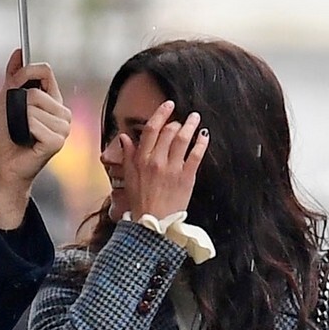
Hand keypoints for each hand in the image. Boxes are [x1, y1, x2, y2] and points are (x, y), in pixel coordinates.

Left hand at [0, 51, 71, 229]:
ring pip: (33, 107)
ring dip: (19, 119)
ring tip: (22, 132)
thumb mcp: (7, 101)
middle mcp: (63, 113)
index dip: (27, 72)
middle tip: (17, 121)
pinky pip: (33, 123)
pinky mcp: (57, 141)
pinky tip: (26, 140)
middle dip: (18, 104)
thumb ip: (14, 77)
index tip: (14, 83)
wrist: (6, 165)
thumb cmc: (8, 136)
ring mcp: (63, 128)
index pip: (46, 71)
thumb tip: (19, 52)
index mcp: (55, 101)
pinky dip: (23, 129)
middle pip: (36, 91)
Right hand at [115, 100, 210, 224]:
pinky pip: (195, 155)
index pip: (150, 129)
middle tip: (182, 118)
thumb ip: (127, 155)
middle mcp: (156, 161)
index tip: (168, 105)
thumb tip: (124, 137)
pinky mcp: (186, 177)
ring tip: (195, 118)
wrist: (151, 224)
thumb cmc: (139, 202)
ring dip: (190, 125)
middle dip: (177, 121)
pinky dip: (201, 143)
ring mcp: (172, 168)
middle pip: (169, 132)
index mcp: (141, 160)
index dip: (161, 114)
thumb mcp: (128, 178)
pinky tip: (204, 135)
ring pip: (183, 139)